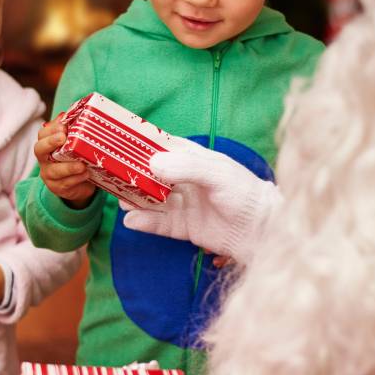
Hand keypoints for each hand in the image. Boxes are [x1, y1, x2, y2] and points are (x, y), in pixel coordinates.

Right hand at [35, 117, 95, 208]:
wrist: (81, 183)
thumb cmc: (77, 158)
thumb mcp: (76, 144)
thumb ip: (73, 130)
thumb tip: (73, 113)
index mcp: (47, 145)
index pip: (42, 134)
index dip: (51, 129)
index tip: (63, 125)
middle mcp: (44, 159)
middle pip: (39, 149)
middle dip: (50, 142)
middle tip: (63, 137)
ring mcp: (49, 175)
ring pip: (54, 170)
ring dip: (68, 166)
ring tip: (82, 165)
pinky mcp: (57, 188)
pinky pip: (65, 184)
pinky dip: (76, 179)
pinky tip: (85, 175)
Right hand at [122, 139, 281, 264]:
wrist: (263, 231)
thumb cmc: (245, 194)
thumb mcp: (218, 174)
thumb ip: (187, 167)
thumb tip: (153, 163)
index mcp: (195, 160)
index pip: (163, 147)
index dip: (142, 145)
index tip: (119, 142)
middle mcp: (187, 181)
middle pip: (152, 176)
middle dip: (133, 176)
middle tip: (112, 175)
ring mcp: (185, 204)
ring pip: (153, 201)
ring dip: (136, 200)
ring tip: (121, 199)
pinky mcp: (186, 228)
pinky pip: (160, 224)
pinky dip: (145, 222)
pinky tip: (132, 220)